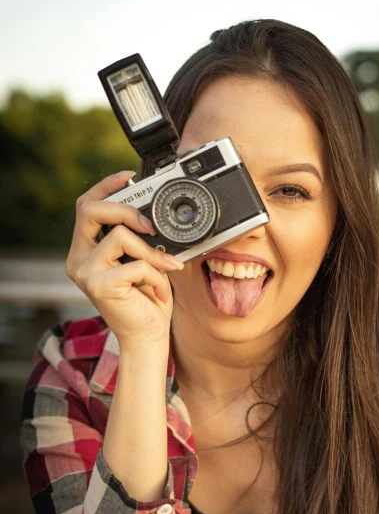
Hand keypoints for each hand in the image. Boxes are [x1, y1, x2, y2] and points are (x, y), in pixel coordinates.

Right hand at [65, 170, 184, 347]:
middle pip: (90, 210)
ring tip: (164, 270)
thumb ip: (140, 238)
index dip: (106, 186)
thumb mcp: (144, 261)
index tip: (130, 176)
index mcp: (86, 250)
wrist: (148, 337)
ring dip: (150, 252)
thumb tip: (154, 214)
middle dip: (125, 209)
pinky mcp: (98, 286)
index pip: (86, 206)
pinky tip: (158, 291)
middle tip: (151, 225)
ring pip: (118, 236)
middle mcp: (78, 259)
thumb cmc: (147, 300)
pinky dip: (156, 276)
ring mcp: (85, 272)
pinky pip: (136, 264)